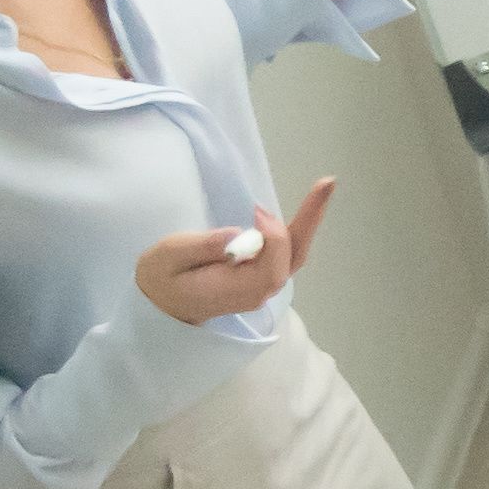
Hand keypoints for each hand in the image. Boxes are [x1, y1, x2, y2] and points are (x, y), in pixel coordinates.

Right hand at [134, 176, 331, 324]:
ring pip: (294, 255)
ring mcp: (262, 286)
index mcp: (235, 291)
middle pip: (293, 259)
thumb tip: (235, 235)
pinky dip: (298, 229)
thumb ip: (201, 247)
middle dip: (309, 221)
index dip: (273, 239)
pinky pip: (286, 254)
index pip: (271, 268)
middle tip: (326, 184)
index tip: (256, 212)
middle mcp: (258, 292)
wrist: (162, 304)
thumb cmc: (162, 278)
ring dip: (309, 222)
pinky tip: (308, 207)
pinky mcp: (261, 276)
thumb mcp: (169, 258)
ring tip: (324, 187)